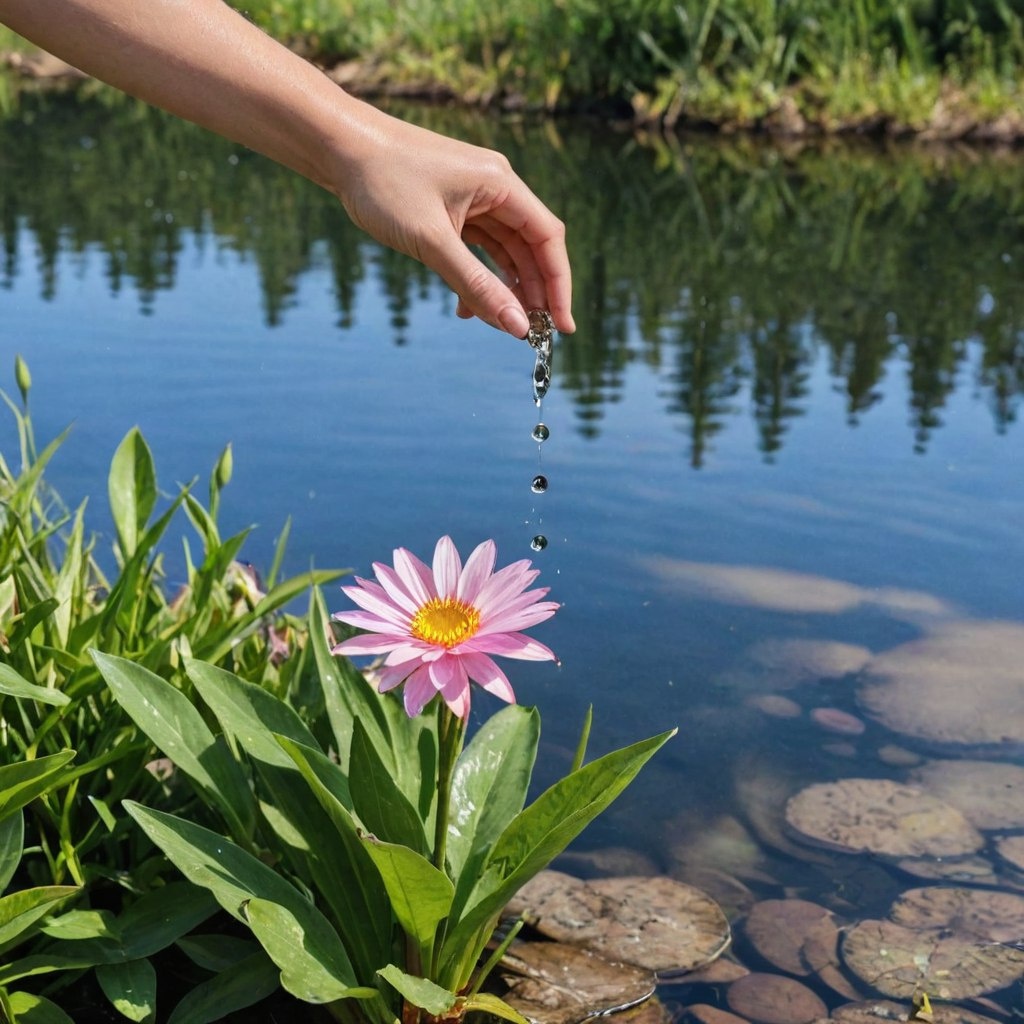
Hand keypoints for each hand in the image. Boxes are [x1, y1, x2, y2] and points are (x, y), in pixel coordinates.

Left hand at [331, 106, 574, 337]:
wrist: (336, 146)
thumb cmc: (382, 183)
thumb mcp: (432, 242)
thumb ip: (476, 286)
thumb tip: (516, 327)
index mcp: (500, 183)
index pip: (547, 239)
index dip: (559, 285)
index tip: (561, 326)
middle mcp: (494, 187)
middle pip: (530, 248)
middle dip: (534, 292)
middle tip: (532, 335)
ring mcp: (473, 197)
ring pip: (505, 252)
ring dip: (506, 289)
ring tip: (502, 325)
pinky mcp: (452, 208)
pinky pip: (478, 249)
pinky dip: (478, 278)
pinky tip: (467, 307)